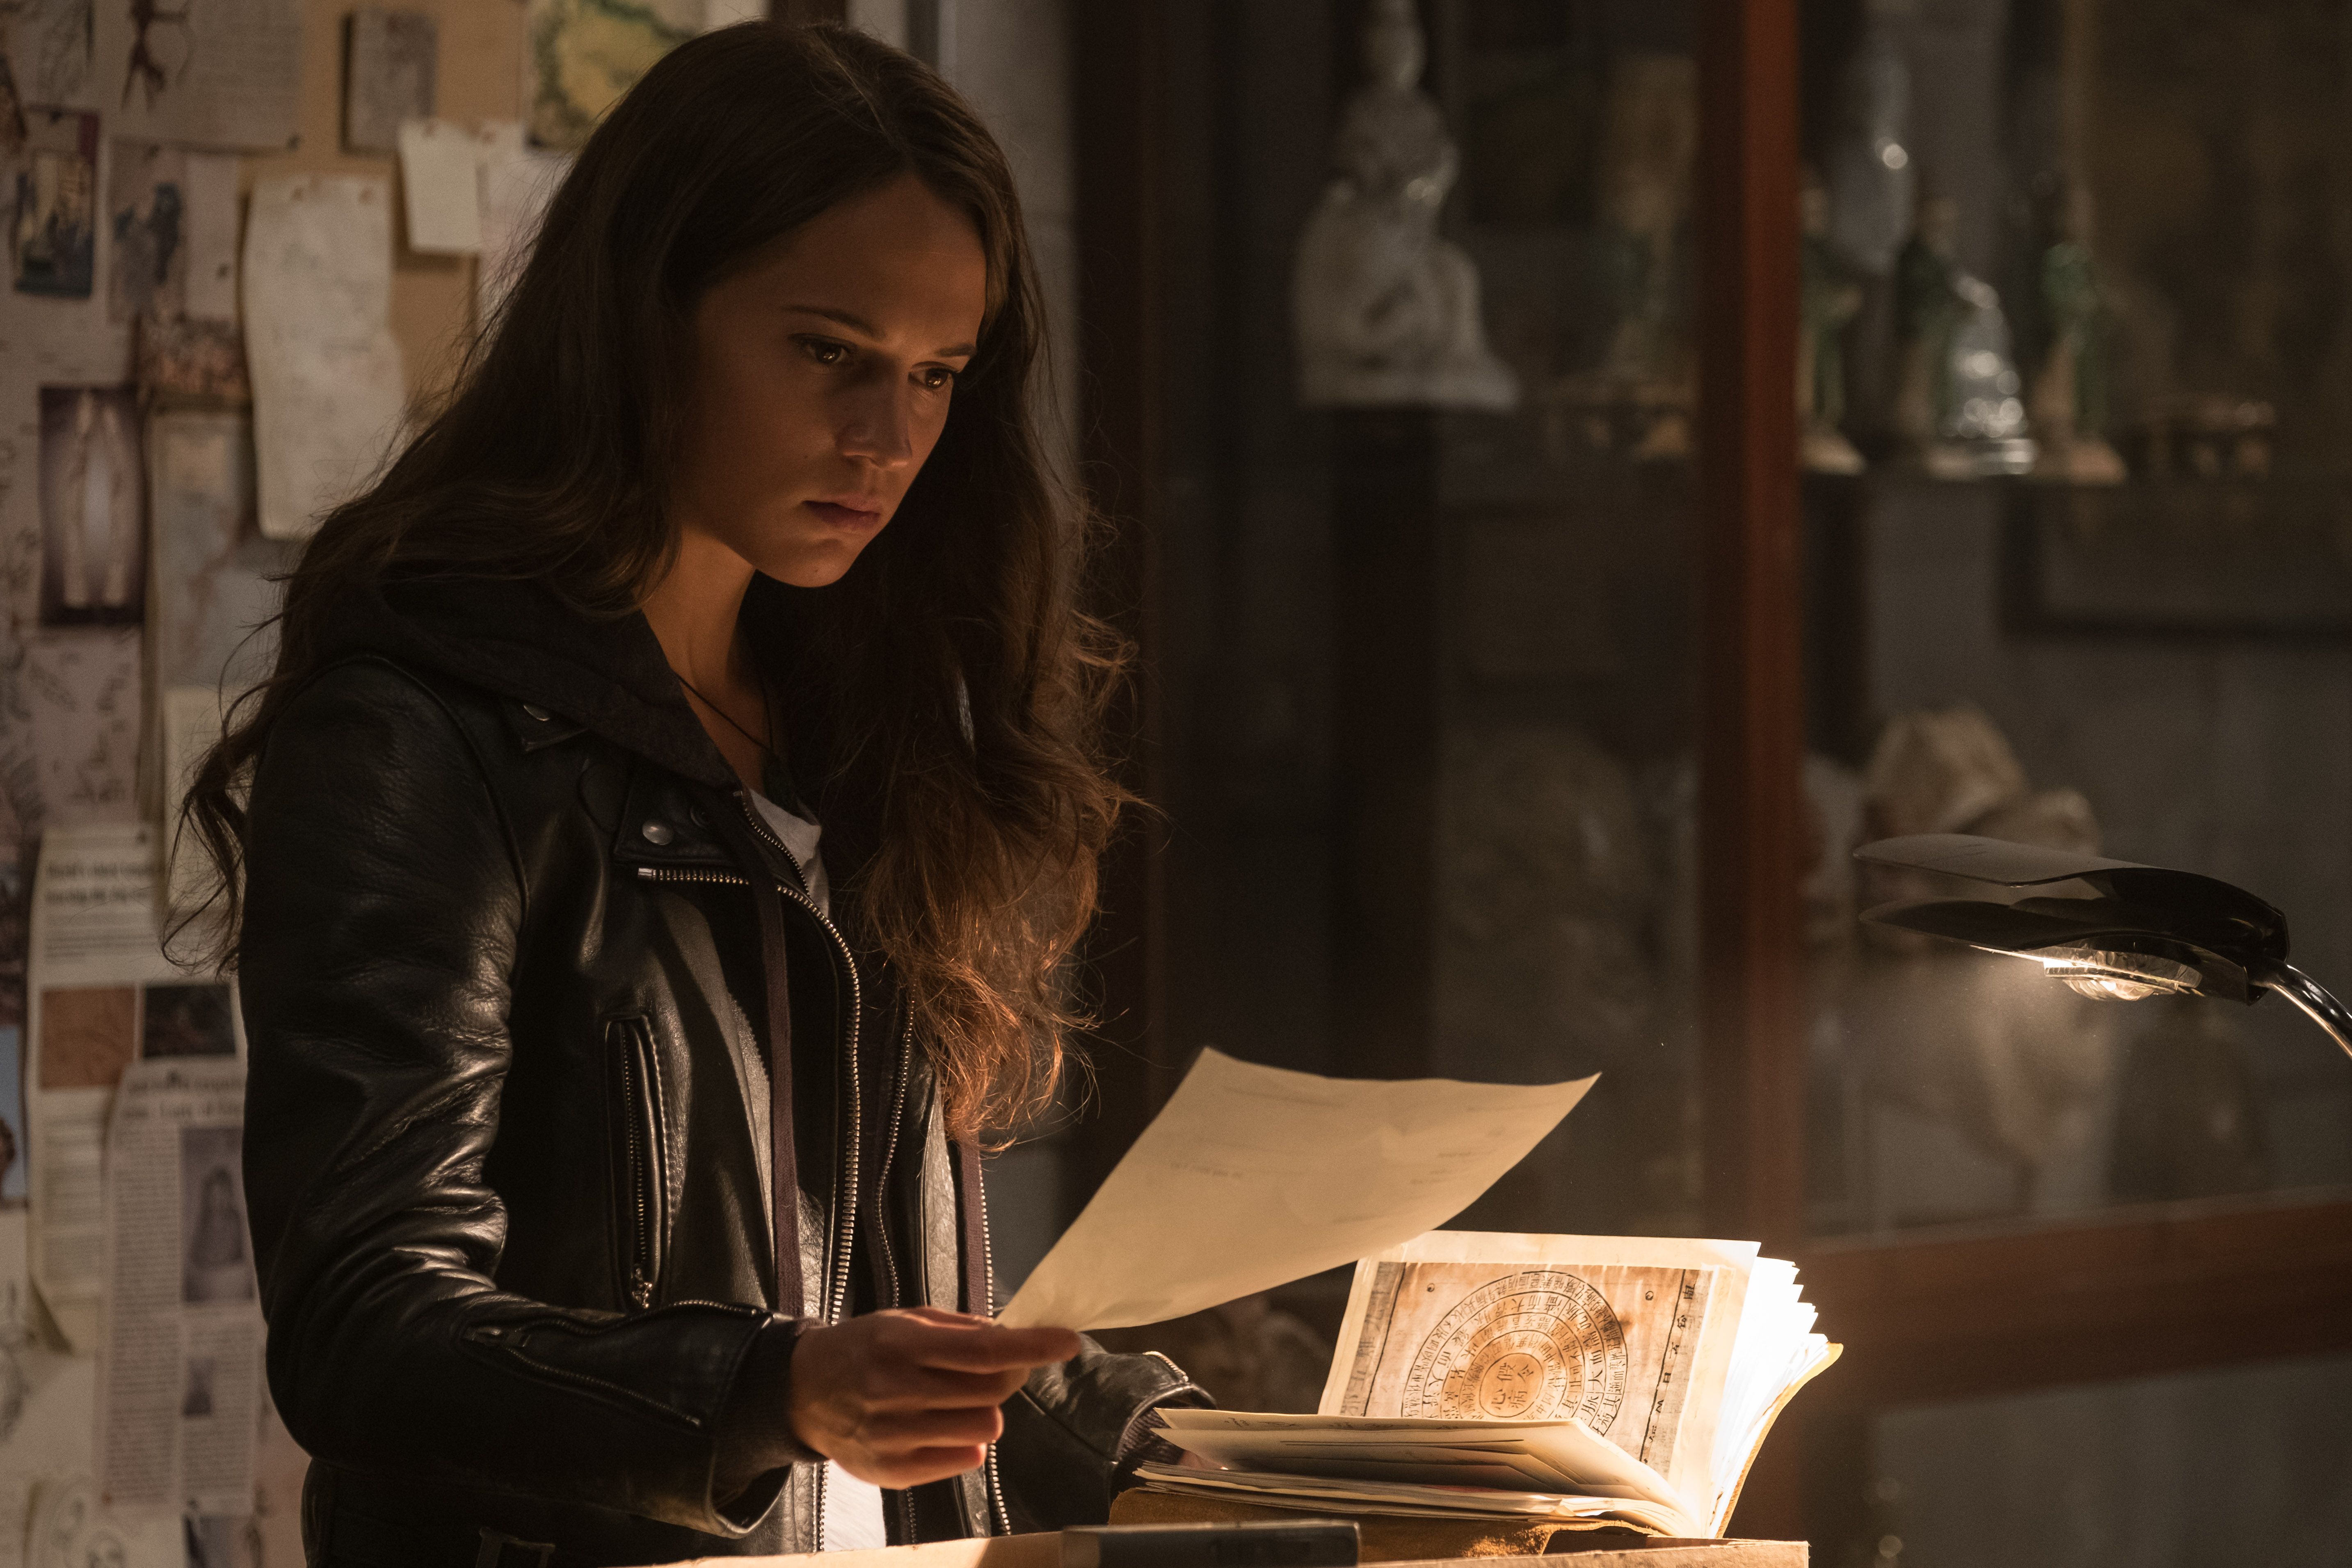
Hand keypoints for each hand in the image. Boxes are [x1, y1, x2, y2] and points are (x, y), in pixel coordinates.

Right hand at [789, 1306, 1081, 1486]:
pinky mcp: (892, 1471)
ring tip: (956, 1399)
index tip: (1067, 1341)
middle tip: (999, 1368)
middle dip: (1010, 1377)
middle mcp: (896, 1391)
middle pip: (990, 1392)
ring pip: (983, 1429)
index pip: (982, 1350)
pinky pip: (963, 1461)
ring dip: (984, 1411)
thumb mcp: (904, 1321)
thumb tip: (1011, 1337)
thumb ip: (959, 1329)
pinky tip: (942, 1426)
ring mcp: (894, 1436)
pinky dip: (966, 1444)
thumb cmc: (863, 1349)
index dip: (1031, 1346)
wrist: (801, 1392)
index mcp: (901, 1345)